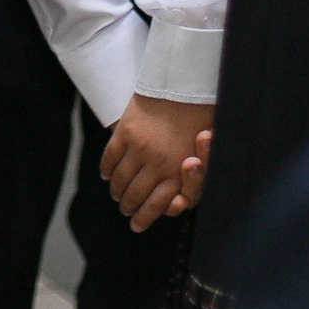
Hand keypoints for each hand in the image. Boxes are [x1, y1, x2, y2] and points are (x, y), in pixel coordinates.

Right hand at [100, 94, 216, 231]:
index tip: (137, 224)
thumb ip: (190, 180)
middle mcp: (158, 165)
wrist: (185, 83)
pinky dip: (106, 169)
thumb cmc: (200, 118)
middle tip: (125, 211)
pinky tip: (107, 175)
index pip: (159, 206)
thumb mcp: (202, 155)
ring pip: (120, 180)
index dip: (146, 218)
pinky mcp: (126, 133)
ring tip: (116, 195)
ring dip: (116, 191)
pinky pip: (110, 158)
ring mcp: (140, 149)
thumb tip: (175, 204)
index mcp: (179, 172)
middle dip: (129, 208)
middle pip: (136, 196)